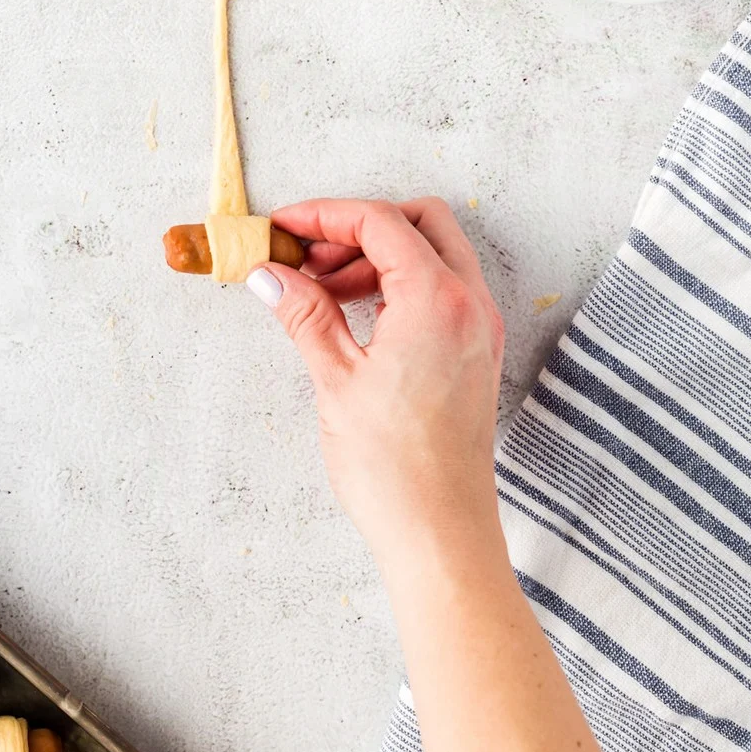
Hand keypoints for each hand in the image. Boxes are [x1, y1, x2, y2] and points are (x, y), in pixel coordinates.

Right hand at [248, 198, 504, 571]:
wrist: (441, 536)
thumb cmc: (395, 469)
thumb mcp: (336, 380)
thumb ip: (304, 314)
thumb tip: (271, 274)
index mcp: (438, 299)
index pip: (380, 221)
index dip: (325, 215)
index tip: (284, 228)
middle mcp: (471, 303)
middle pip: (420, 221)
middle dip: (359, 226)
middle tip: (307, 255)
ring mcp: (480, 328)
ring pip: (434, 253)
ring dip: (379, 256)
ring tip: (321, 289)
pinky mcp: (477, 352)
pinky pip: (443, 290)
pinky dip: (401, 284)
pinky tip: (356, 314)